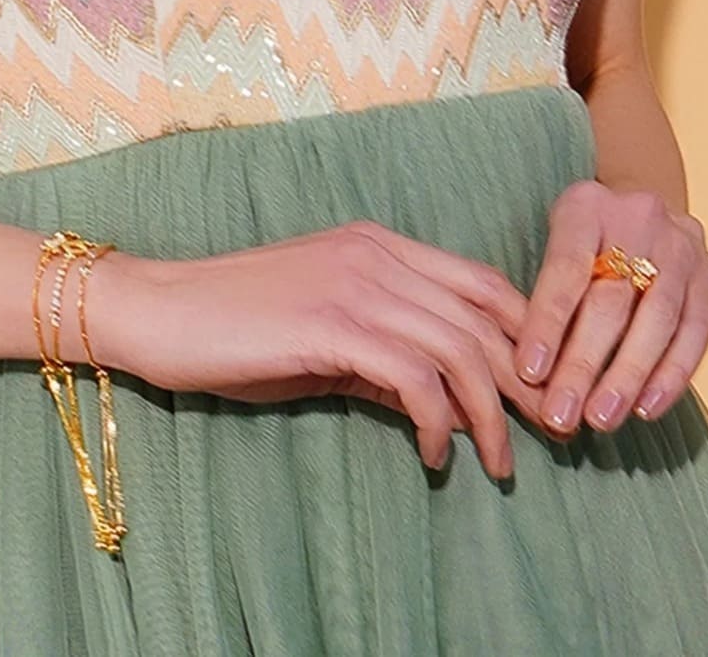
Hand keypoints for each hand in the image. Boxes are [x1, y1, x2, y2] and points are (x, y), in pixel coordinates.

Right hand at [80, 220, 545, 477]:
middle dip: (527, 377)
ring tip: (499, 461)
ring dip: (489, 411)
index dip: (527, 332)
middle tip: (551, 432)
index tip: (545, 386)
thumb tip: (435, 397)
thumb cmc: (233, 327)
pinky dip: (437, 419)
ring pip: (459, 346)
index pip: (482, 281)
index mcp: (383, 246)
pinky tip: (437, 454)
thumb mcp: (322, 333)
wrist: (156, 309)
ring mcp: (357, 285)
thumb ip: (381, 352)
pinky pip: (413, 374)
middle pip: (485, 315)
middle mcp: (380, 255)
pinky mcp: (331, 324)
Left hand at [513, 180, 707, 436]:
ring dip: (628, 376)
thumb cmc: (579, 250)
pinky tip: (647, 408)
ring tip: (601, 420)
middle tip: (560, 416)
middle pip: (613, 298)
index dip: (547, 322)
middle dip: (584, 364)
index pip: (566, 267)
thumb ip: (540, 304)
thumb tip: (528, 381)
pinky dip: (672, 374)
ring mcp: (683, 245)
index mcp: (587, 206)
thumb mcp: (549, 256)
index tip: (529, 374)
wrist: (637, 217)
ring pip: (658, 317)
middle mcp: (641, 217)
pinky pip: (696, 331)